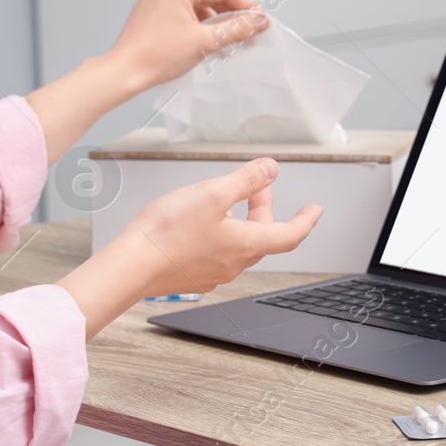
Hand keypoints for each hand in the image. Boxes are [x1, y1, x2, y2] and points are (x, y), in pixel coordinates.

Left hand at [105, 0, 269, 92]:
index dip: (246, 4)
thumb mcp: (205, 42)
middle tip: (249, 31)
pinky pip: (183, 11)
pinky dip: (198, 23)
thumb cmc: (156, 57)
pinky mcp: (151, 9)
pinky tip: (208, 40)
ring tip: (230, 41)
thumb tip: (257, 22)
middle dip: (231, 14)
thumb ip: (236, 29)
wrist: (124, 73)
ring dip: (215, 21)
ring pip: (197, 4)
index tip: (260, 20)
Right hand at [120, 157, 322, 296]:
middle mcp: (234, 264)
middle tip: (258, 184)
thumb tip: (271, 169)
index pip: (290, 235)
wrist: (130, 266)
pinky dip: (223, 233)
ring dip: (243, 219)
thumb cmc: (167, 233)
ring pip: (240, 243)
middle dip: (264, 207)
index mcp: (246, 245)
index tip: (315, 211)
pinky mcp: (194, 275)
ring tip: (228, 198)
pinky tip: (204, 220)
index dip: (306, 221)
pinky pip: (219, 252)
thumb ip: (246, 180)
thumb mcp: (213, 193)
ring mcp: (214, 273)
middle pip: (263, 235)